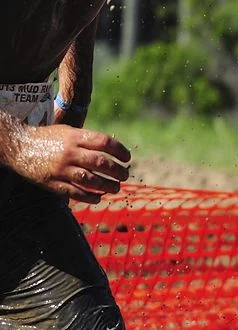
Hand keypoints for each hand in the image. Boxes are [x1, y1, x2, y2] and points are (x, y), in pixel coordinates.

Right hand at [11, 124, 131, 203]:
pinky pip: (76, 192)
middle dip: (118, 171)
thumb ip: (87, 140)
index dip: (120, 151)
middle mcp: (69, 152)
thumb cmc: (47, 138)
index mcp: (74, 137)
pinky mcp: (53, 183)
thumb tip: (114, 151)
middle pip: (101, 163)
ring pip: (91, 180)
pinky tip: (98, 197)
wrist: (18, 146)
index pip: (104, 142)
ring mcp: (61, 169)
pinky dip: (90, 197)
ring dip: (108, 186)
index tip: (127, 158)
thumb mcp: (67, 131)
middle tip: (125, 175)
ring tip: (116, 187)